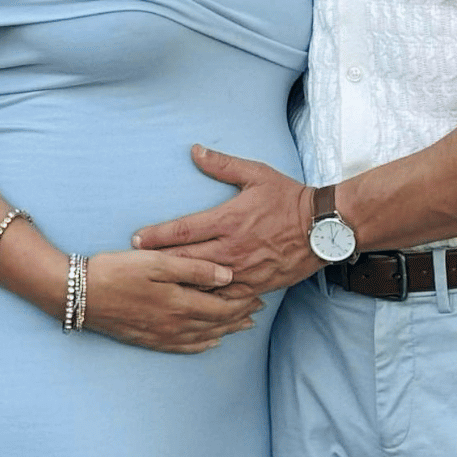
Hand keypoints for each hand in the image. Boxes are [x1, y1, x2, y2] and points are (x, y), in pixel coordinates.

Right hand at [82, 249, 262, 353]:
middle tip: (259, 307)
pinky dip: (203, 345)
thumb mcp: (158, 262)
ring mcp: (161, 336)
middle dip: (240, 315)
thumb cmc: (118, 270)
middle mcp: (175, 325)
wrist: (81, 294)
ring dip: (226, 330)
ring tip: (243, 324)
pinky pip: (184, 348)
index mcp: (180, 304)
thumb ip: (194, 269)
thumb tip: (228, 277)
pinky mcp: (148, 340)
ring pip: (204, 337)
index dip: (243, 301)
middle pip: (217, 324)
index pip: (223, 307)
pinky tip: (209, 342)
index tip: (259, 292)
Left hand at [130, 145, 320, 295]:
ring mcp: (243, 272)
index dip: (156, 236)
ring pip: (202, 284)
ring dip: (178, 285)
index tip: (136, 239)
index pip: (183, 231)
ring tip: (154, 287)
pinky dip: (206, 302)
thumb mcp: (256, 174)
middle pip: (185, 261)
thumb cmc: (288, 198)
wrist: (322, 227)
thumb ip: (222, 164)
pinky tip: (191, 305)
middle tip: (134, 266)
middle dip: (157, 263)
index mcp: (228, 220)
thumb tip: (195, 150)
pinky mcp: (255, 287)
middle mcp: (232, 249)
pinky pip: (225, 300)